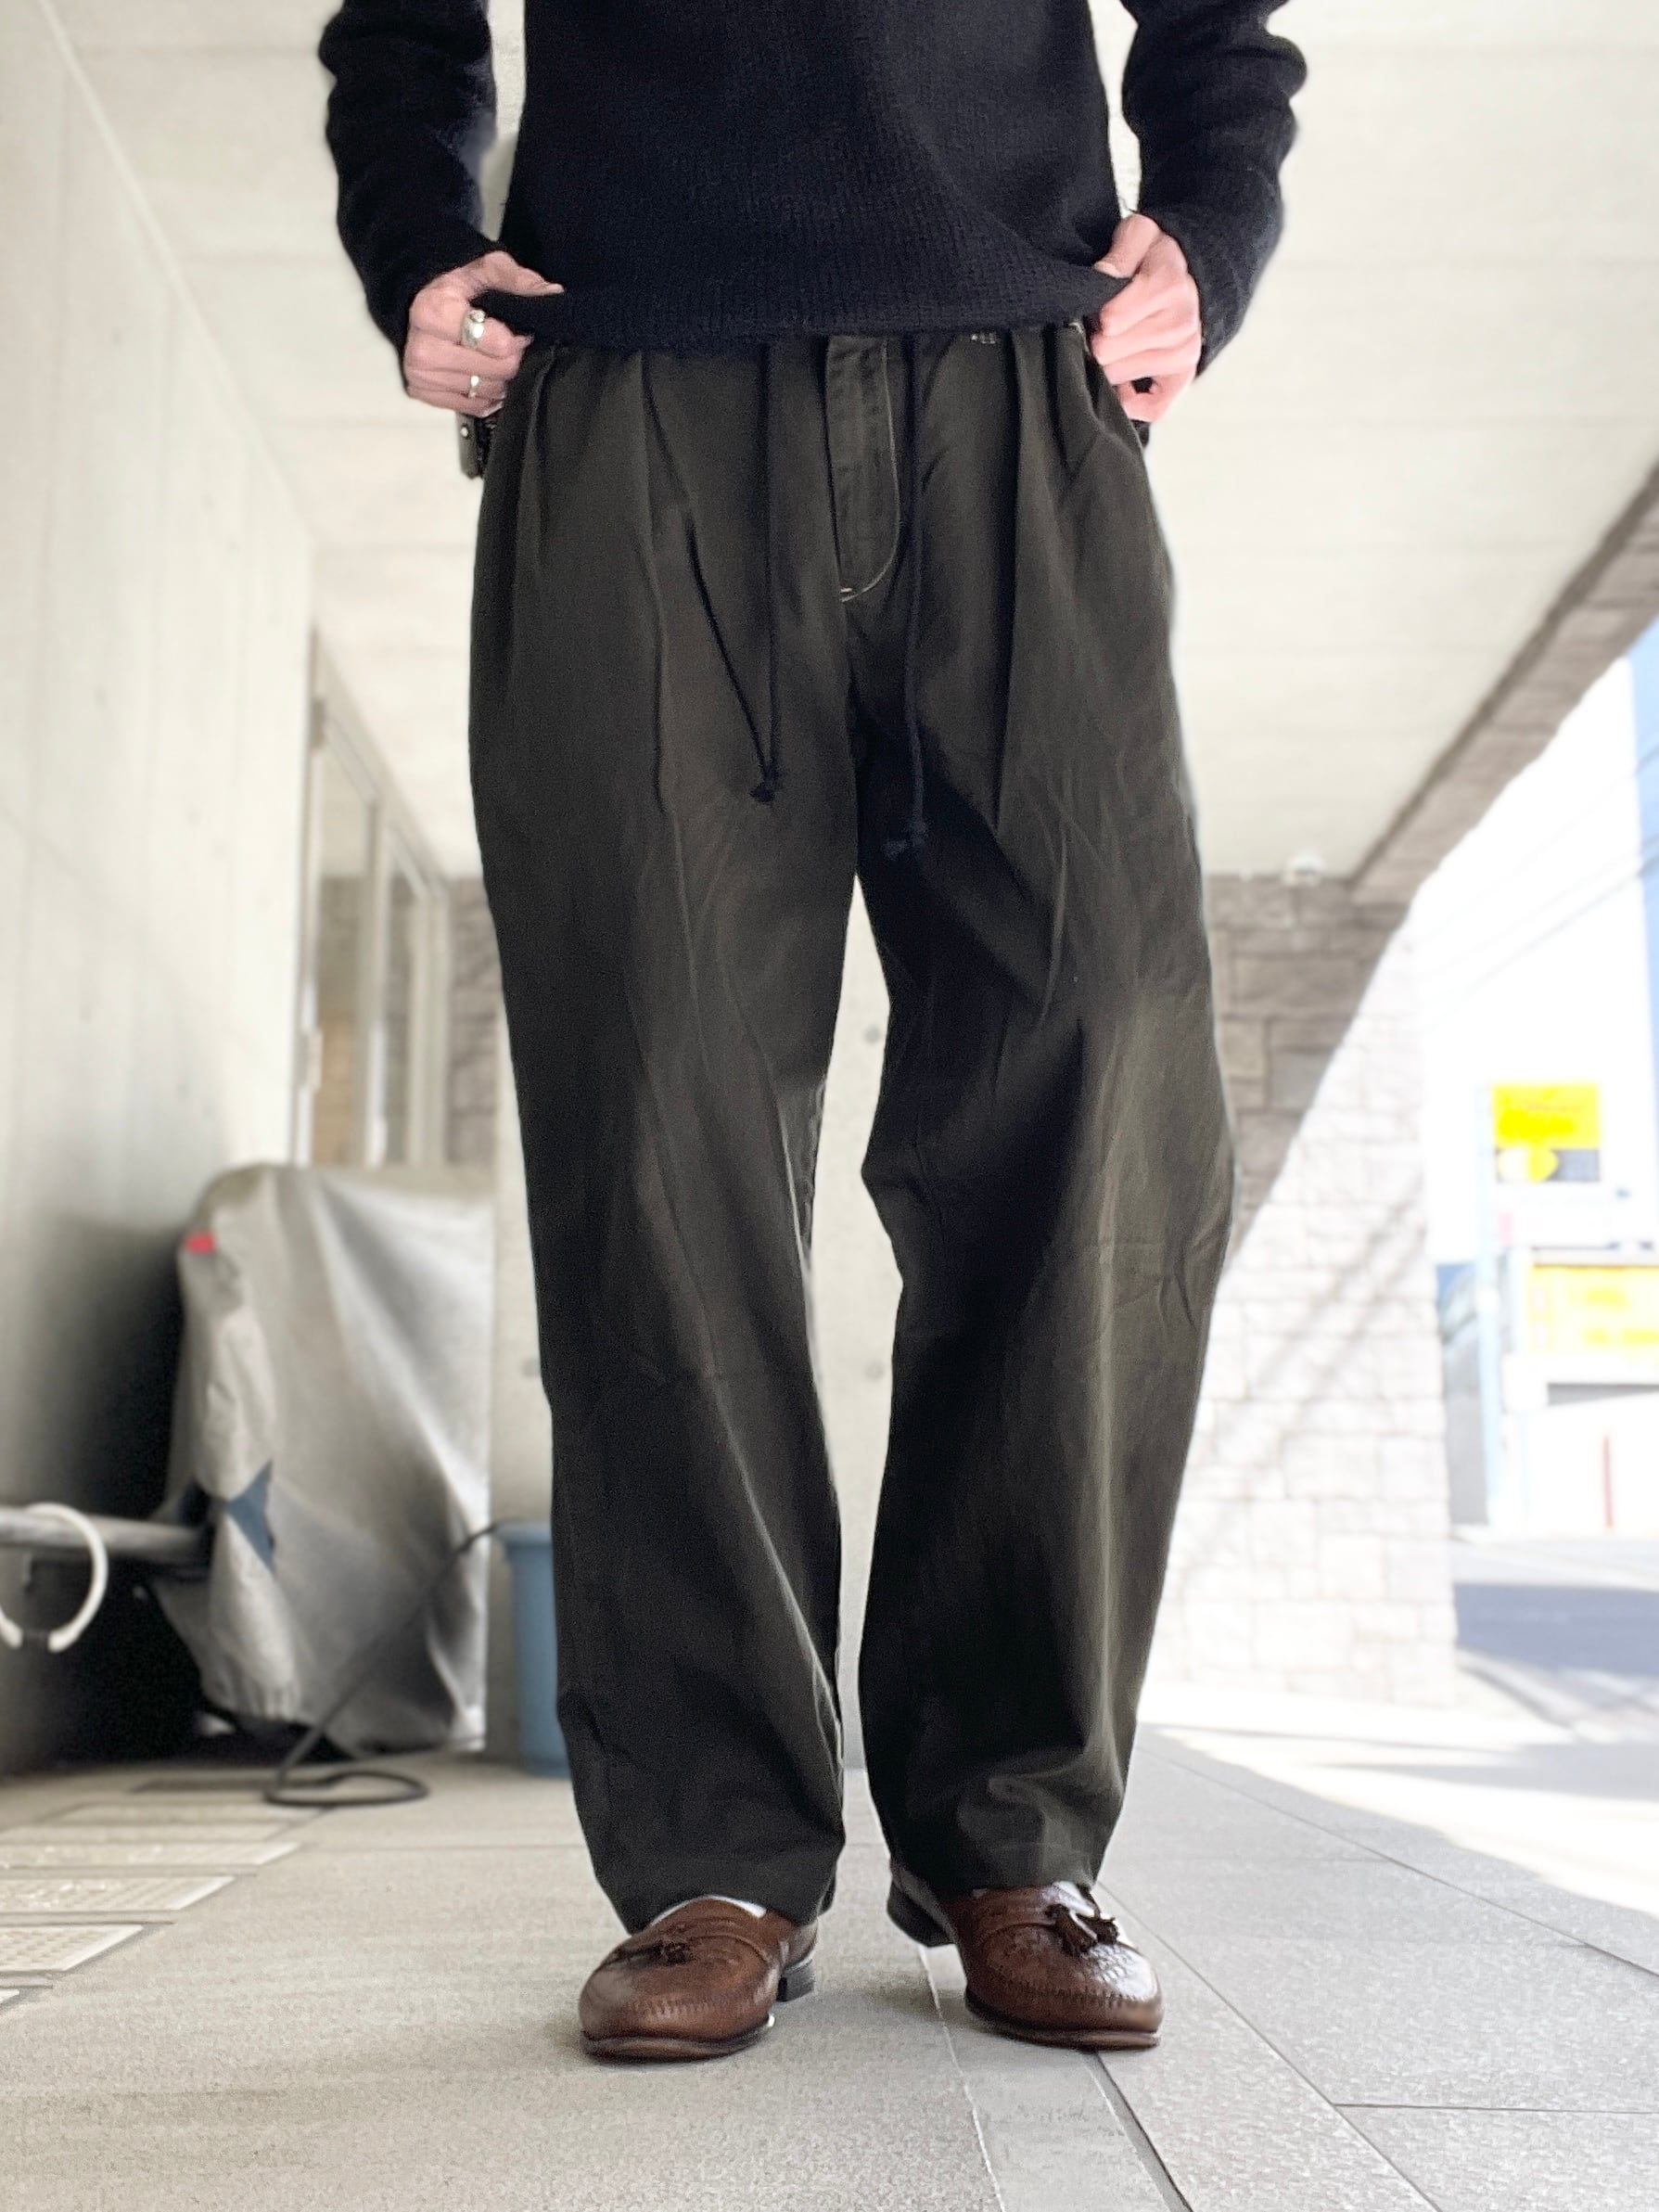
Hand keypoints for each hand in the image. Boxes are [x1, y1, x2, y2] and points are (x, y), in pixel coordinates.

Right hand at [403, 248, 562, 415]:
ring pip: (489, 391)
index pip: (499, 345)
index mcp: (433, 312)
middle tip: (506, 344)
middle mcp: (423, 348)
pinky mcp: (425, 395)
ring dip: (500, 377)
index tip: (517, 331)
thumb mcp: (488, 270)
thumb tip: (551, 294)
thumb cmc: (457, 289)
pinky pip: (475, 405)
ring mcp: (422, 375)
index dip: (517, 339)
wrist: (427, 306)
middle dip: (510, 358)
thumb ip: (519, 281)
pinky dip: (486, 392)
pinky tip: (481, 372)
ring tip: (492, 356)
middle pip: (498, 371)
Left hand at [1090, 214, 1200, 424]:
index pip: (1110, 321)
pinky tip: (1121, 383)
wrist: (1192, 275)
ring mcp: (1183, 355)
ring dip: (1108, 363)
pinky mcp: (1183, 378)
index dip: (1093, 314)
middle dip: (1096, 339)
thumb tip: (1103, 277)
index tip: (1095, 306)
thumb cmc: (1155, 257)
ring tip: (1114, 341)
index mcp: (1168, 287)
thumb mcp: (1139, 234)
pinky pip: (1153, 408)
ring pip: (1118, 377)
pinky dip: (1130, 401)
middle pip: (1108, 353)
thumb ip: (1120, 251)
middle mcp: (1179, 325)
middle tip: (1100, 326)